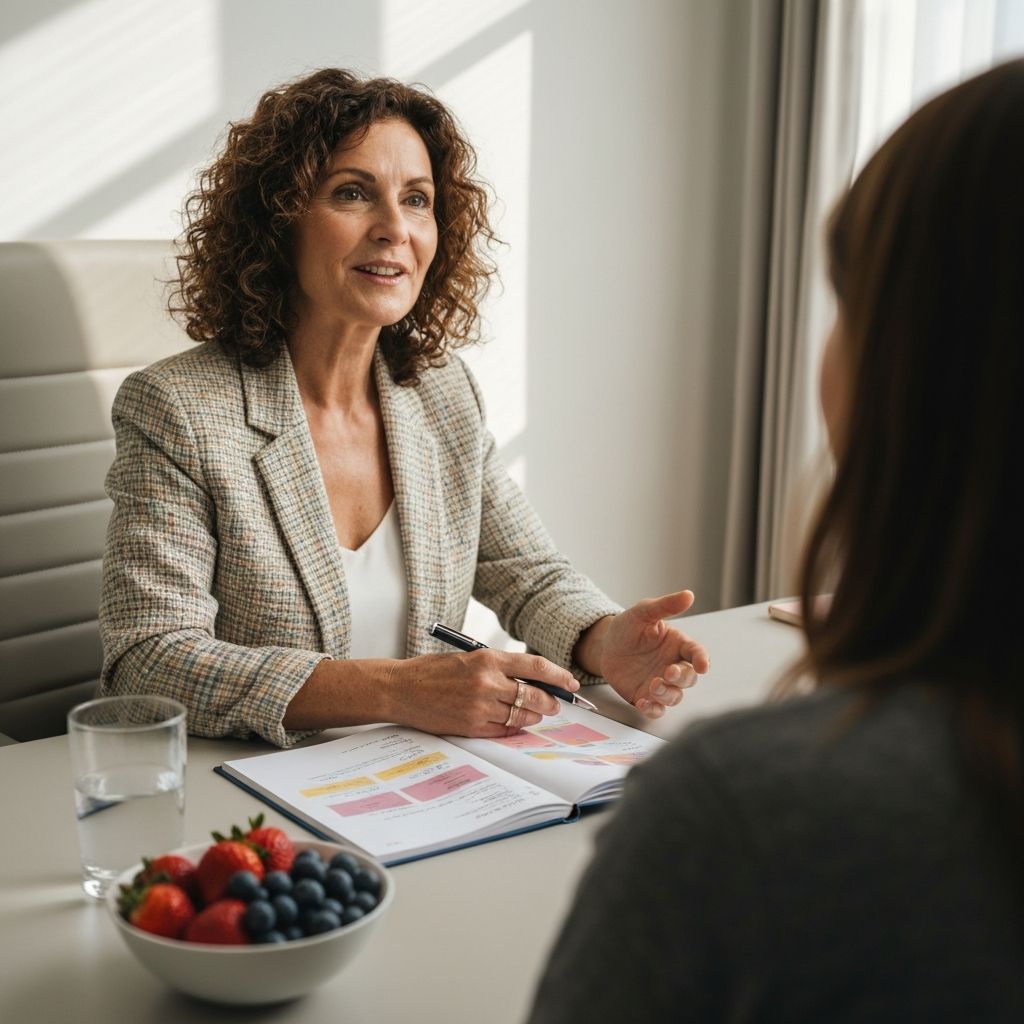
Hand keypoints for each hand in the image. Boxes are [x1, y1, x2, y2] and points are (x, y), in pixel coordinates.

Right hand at [387, 649, 574, 737]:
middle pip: (534, 696)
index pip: (535, 667)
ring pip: (521, 717)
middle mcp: (487, 682)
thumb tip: (531, 681)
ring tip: (536, 715)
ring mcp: (479, 706)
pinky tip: (514, 725)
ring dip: (533, 718)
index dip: (559, 676)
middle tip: (556, 704)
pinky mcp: (470, 726)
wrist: (400, 688)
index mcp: (487, 658)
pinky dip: (513, 729)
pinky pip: (503, 732)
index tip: (570, 682)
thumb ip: (498, 667)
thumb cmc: (432, 671)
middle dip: (551, 702)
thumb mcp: (468, 657)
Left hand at [584, 590, 709, 718]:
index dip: (702, 659)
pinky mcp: (645, 696)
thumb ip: (665, 606)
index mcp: (677, 645)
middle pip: (689, 678)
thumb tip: (689, 595)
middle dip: (682, 678)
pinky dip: (652, 709)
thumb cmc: (628, 627)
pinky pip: (655, 709)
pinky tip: (644, 703)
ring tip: (653, 686)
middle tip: (668, 672)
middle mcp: (672, 666)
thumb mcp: (643, 612)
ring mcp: (660, 683)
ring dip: (667, 694)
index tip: (702, 665)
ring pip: (675, 696)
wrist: (604, 645)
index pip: (696, 653)